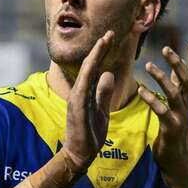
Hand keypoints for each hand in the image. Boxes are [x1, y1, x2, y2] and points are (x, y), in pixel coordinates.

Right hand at [63, 31, 114, 168]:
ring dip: (95, 56)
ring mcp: (76, 99)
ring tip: (104, 41)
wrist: (80, 155)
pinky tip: (94, 63)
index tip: (110, 36)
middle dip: (100, 48)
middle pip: (90, 65)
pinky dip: (88, 75)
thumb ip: (104, 93)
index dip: (102, 51)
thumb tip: (109, 73)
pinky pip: (83, 88)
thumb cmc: (90, 135)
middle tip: (110, 32)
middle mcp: (79, 92)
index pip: (95, 67)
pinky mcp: (76, 108)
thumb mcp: (102, 110)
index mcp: (86, 92)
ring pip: (86, 73)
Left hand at [138, 45, 187, 164]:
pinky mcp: (171, 127)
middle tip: (166, 49)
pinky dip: (151, 99)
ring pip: (174, 93)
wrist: (178, 159)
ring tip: (148, 65)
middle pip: (187, 80)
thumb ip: (179, 88)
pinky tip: (141, 90)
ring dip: (162, 77)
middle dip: (178, 63)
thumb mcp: (180, 107)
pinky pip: (161, 110)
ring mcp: (181, 117)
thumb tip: (178, 68)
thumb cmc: (175, 129)